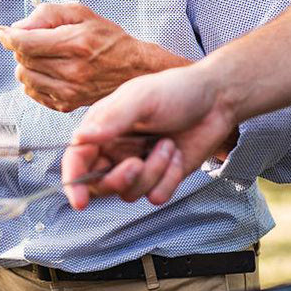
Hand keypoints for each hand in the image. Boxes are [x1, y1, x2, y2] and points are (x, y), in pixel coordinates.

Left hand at [0, 3, 189, 111]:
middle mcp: (72, 71)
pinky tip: (49, 72)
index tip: (4, 33)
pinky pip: (33, 93)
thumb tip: (17, 28)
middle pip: (22, 60)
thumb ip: (46, 14)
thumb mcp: (80, 13)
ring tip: (44, 57)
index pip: (25, 43)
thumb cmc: (107, 38)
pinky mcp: (66, 105)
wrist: (134, 69)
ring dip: (26, 65)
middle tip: (35, 41)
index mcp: (75, 44)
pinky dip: (34, 81)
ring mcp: (69, 92)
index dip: (9, 37)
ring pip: (24, 78)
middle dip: (22, 48)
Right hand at [61, 63, 236, 208]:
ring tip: (168, 145)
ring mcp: (138, 166)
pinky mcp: (161, 177)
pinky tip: (177, 156)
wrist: (217, 100)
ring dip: (153, 172)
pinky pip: (156, 196)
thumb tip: (80, 138)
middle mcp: (116, 150)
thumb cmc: (176, 91)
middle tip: (137, 164)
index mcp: (103, 129)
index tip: (80, 200)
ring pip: (130, 192)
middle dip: (119, 180)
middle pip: (100, 184)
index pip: (76, 160)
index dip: (74, 182)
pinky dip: (169, 180)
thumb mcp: (142, 98)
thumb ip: (112, 119)